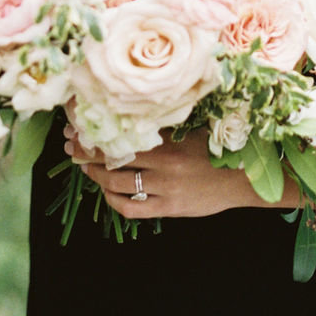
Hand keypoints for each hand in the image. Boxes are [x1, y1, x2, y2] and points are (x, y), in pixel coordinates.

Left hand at [64, 124, 295, 219]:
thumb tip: (134, 106)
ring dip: (95, 174)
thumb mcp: (196, 126)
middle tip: (71, 143)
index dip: (96, 129)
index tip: (77, 122)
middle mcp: (165, 164)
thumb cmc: (221, 146)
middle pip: (114, 158)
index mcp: (171, 139)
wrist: (245, 178)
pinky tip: (107, 192)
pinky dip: (113, 200)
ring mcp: (165, 189)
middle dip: (87, 150)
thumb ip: (167, 122)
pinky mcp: (168, 209)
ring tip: (85, 165)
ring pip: (117, 183)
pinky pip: (131, 208)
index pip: (123, 131)